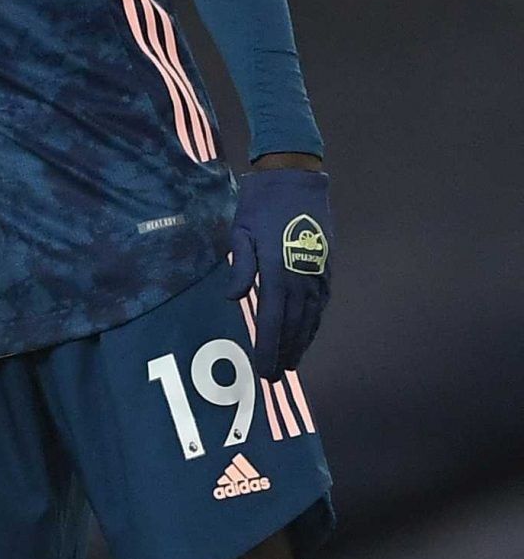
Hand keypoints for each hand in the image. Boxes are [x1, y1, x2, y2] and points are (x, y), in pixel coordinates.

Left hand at [225, 158, 329, 376]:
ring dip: (300, 342)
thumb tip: (233, 298)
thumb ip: (240, 266)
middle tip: (274, 377)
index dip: (268, 348)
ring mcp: (316, 273)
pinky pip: (320, 303)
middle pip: (293, 326)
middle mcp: (301, 278)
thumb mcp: (240, 232)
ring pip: (310, 318)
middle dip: (284, 353)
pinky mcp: (324, 266)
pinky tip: (306, 334)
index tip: (264, 371)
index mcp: (278, 272)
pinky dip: (313, 322)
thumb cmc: (261, 206)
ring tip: (291, 363)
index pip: (271, 321)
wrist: (296, 181)